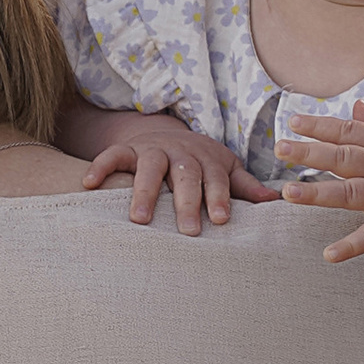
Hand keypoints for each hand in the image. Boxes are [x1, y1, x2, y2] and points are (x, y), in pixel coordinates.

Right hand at [80, 110, 275, 234]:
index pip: (215, 179)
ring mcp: (153, 150)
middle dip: (186, 202)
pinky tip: (88, 184)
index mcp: (207, 160)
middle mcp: (181, 153)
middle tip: (188, 230)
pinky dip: (100, 167)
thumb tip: (275, 200)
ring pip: (149, 167)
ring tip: (139, 219)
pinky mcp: (128, 149)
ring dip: (144, 191)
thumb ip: (245, 186)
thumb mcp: (224, 168)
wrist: (164, 132)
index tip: (221, 220)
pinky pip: (112, 155)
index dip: (218, 198)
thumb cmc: (199, 161)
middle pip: (185, 175)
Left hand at [276, 95, 363, 259]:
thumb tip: (356, 106)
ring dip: (318, 194)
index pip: (349, 131)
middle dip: (310, 152)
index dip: (321, 125)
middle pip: (343, 157)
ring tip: (288, 193)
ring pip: (349, 193)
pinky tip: (328, 255)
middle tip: (280, 149)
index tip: (292, 121)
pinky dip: (351, 247)